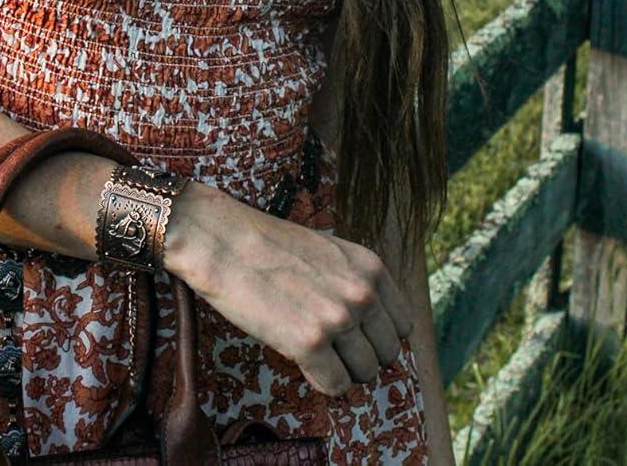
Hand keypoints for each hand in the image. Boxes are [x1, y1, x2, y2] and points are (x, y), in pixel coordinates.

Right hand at [162, 180, 415, 397]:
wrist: (224, 241)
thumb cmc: (271, 247)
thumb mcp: (330, 253)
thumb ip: (356, 284)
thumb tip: (374, 328)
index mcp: (371, 268)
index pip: (402, 326)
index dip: (376, 335)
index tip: (354, 335)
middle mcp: (362, 293)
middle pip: (386, 355)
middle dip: (359, 355)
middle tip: (329, 345)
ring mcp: (337, 319)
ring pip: (363, 373)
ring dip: (339, 368)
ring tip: (311, 347)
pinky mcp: (309, 343)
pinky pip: (335, 385)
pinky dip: (319, 379)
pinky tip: (300, 358)